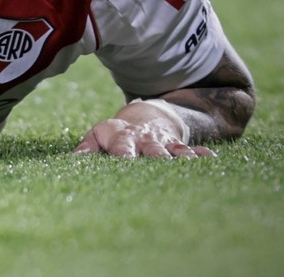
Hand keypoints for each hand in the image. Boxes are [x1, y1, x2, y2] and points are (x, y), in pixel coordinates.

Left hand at [73, 101, 215, 158]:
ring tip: (189, 164)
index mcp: (121, 137)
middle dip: (157, 157)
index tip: (127, 162)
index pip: (122, 146)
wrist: (144, 118)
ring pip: (173, 149)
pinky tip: (210, 158)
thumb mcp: (98, 135)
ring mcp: (162, 142)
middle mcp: (143, 139)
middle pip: (152, 149)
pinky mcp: (176, 144)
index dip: (125, 154)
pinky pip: (190, 148)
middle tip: (162, 165)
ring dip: (181, 156)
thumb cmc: (116, 134)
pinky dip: (200, 153)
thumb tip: (73, 160)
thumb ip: (87, 147)